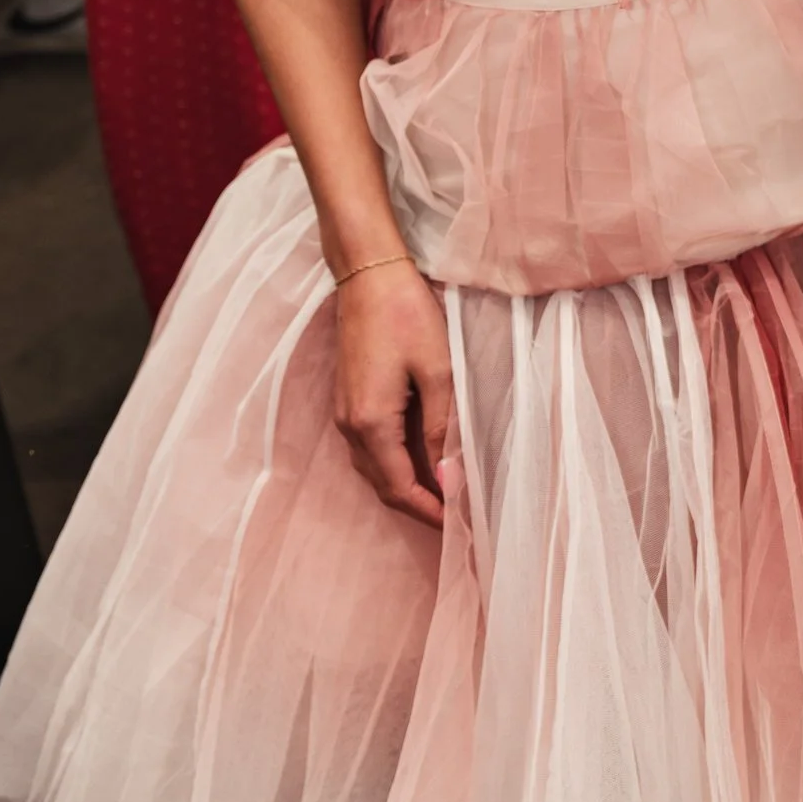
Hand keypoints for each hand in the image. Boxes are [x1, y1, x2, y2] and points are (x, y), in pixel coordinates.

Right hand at [333, 257, 455, 526]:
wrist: (368, 275)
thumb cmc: (407, 315)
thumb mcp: (438, 372)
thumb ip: (442, 428)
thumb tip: (448, 479)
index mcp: (371, 423)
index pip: (399, 488)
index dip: (428, 512)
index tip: (458, 527)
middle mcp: (350, 425)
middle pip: (383, 485)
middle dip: (418, 505)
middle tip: (457, 516)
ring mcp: (344, 412)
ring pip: (374, 469)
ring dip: (406, 486)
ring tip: (444, 493)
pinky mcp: (348, 399)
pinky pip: (369, 448)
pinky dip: (394, 464)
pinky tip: (421, 459)